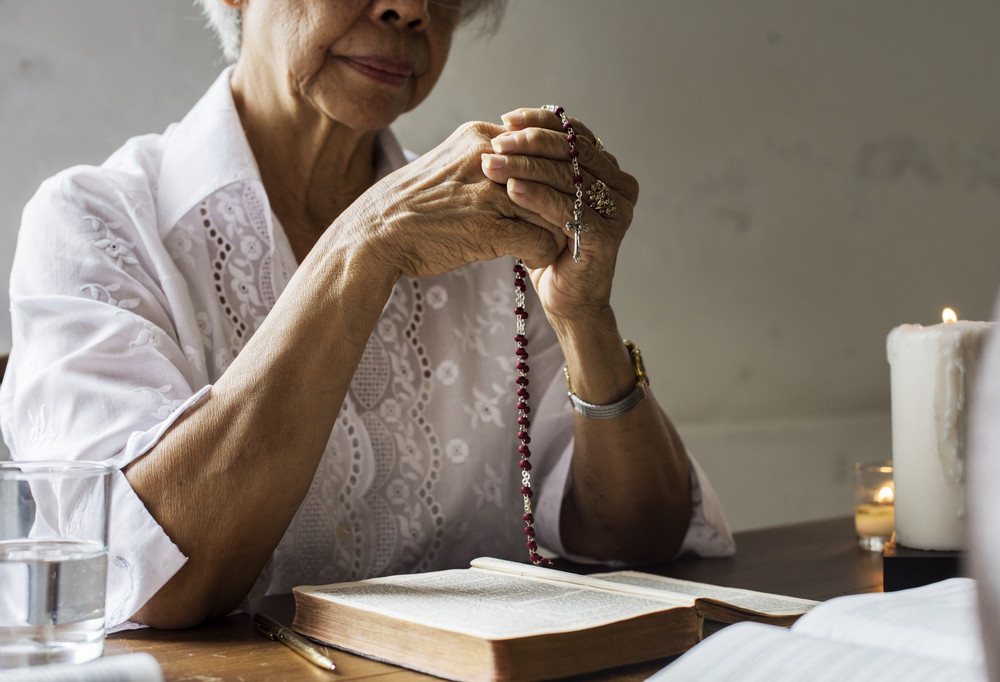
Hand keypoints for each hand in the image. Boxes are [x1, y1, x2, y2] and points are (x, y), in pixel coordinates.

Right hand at [353, 121, 567, 279]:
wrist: (375, 234)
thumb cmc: (412, 206)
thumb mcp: (449, 165)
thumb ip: (485, 160)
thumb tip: (521, 164)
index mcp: (479, 137)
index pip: (541, 144)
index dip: (557, 170)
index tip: (563, 191)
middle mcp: (488, 158)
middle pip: (553, 174)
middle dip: (564, 200)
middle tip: (569, 220)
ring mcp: (488, 193)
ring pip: (552, 208)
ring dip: (557, 229)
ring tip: (552, 242)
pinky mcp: (487, 228)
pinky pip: (538, 240)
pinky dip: (542, 253)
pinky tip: (531, 259)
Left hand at [480, 108, 639, 323]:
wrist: (566, 301)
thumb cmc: (550, 247)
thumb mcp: (545, 199)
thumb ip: (540, 165)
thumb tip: (508, 125)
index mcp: (610, 170)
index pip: (575, 133)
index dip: (541, 122)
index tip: (507, 119)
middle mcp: (621, 186)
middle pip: (573, 151)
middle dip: (531, 143)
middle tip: (497, 141)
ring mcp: (618, 211)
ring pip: (568, 177)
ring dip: (526, 167)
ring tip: (492, 164)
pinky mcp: (607, 236)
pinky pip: (567, 208)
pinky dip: (537, 197)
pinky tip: (511, 189)